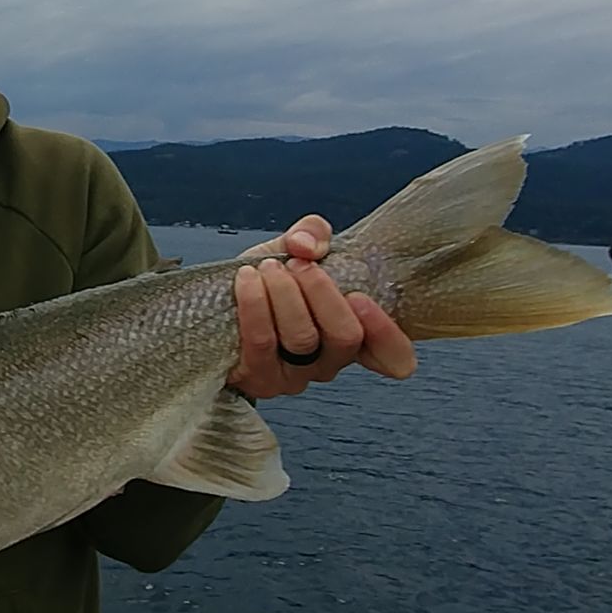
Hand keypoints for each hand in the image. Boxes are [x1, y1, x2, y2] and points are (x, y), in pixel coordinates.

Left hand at [229, 214, 416, 399]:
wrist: (217, 305)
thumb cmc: (268, 281)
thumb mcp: (295, 250)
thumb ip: (313, 234)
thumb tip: (307, 243)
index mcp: (353, 335)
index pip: (394, 357)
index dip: (388, 334)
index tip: (362, 299)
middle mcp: (329, 362)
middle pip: (345, 338)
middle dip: (323, 292)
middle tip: (300, 265)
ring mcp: (294, 376)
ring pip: (303, 338)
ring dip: (286, 293)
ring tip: (269, 267)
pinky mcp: (258, 379)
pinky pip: (262, 342)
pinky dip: (255, 304)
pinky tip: (247, 278)